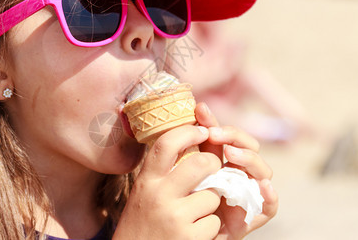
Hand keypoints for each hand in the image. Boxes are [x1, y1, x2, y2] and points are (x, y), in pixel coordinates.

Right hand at [114, 125, 222, 239]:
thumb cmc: (143, 221)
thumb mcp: (146, 192)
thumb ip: (164, 172)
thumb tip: (192, 140)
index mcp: (146, 180)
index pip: (166, 144)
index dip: (187, 131)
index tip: (201, 130)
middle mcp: (158, 195)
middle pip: (201, 164)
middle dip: (214, 164)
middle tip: (213, 168)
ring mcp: (174, 217)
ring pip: (212, 195)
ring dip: (211, 203)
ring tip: (195, 213)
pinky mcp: (188, 237)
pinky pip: (213, 222)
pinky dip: (209, 227)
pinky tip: (193, 232)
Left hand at [196, 103, 278, 239]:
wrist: (183, 234)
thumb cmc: (186, 201)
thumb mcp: (187, 170)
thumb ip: (193, 144)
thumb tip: (196, 108)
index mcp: (224, 160)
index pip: (229, 136)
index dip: (217, 122)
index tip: (200, 111)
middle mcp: (241, 174)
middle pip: (249, 148)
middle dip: (234, 137)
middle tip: (214, 134)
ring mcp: (250, 193)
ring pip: (263, 171)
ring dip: (248, 159)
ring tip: (231, 154)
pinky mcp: (254, 216)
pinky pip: (270, 206)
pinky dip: (270, 195)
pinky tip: (261, 186)